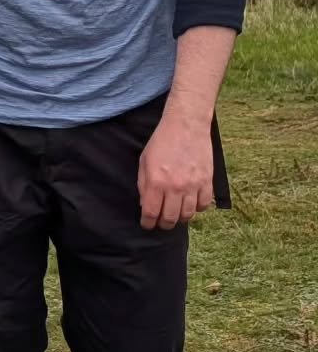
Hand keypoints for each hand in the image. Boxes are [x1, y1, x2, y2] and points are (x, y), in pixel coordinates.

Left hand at [137, 110, 214, 229]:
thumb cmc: (162, 142)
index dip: (148, 223)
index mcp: (156, 182)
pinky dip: (197, 209)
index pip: (151, 212)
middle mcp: (175, 187)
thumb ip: (143, 184)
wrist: (186, 126)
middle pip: (170, 218)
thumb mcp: (144, 160)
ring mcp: (193, 186)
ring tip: (175, 215)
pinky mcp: (207, 182)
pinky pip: (204, 206)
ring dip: (180, 218)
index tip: (147, 225)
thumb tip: (145, 204)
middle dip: (163, 224)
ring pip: (188, 215)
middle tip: (161, 223)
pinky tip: (191, 204)